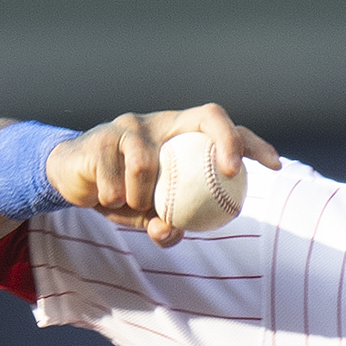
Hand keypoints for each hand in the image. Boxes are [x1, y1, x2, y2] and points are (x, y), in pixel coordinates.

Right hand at [47, 105, 281, 245]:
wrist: (72, 178)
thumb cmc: (124, 194)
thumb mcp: (148, 214)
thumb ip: (165, 225)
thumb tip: (170, 231)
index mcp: (180, 135)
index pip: (224, 128)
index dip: (251, 143)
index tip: (274, 166)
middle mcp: (161, 122)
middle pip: (208, 114)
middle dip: (227, 140)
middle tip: (230, 170)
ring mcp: (131, 125)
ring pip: (148, 165)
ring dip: (140, 198)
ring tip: (129, 204)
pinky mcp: (101, 137)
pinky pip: (116, 181)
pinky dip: (114, 200)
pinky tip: (104, 199)